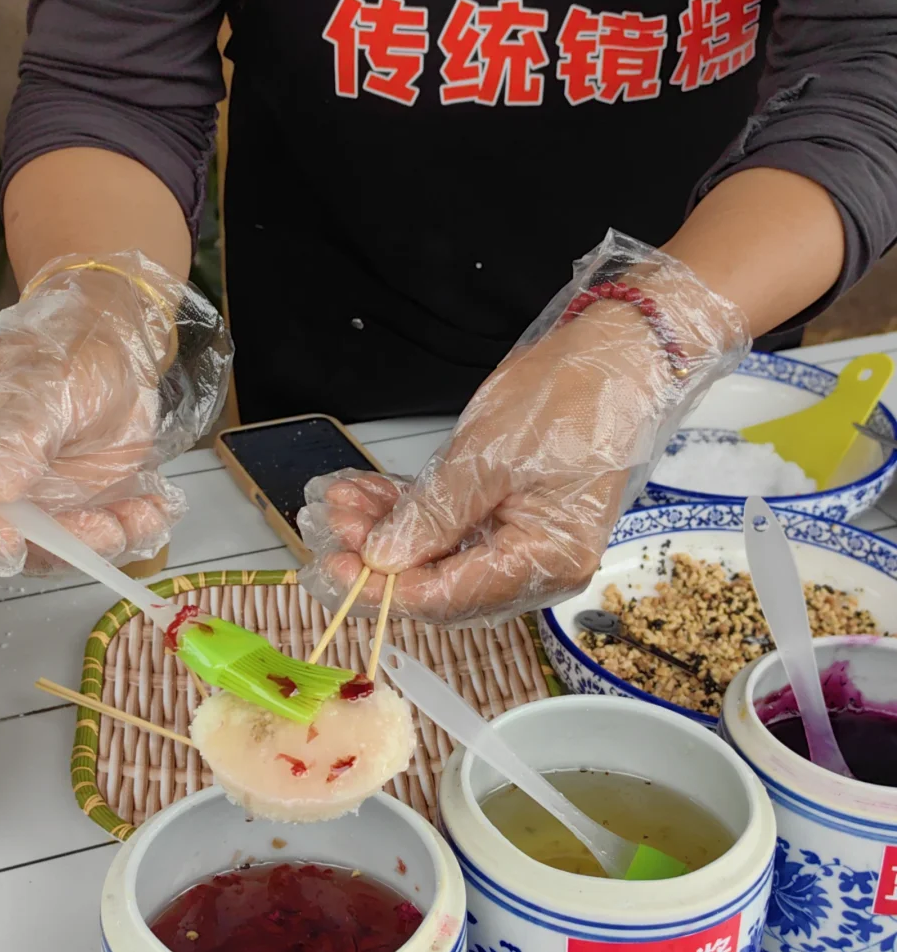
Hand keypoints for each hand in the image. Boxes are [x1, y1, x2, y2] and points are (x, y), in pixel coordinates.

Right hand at [0, 253, 231, 575]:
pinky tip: (154, 509)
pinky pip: (97, 539)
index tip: (8, 547)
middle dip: (54, 547)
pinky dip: (130, 532)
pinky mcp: (70, 514)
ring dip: (98, 543)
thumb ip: (15, 432)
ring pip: (52, 550)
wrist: (112, 346)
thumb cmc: (61, 350)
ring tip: (136, 516)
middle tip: (101, 532)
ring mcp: (25, 505)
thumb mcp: (41, 381)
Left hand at [299, 231, 748, 625]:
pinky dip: (416, 516)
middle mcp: (539, 568)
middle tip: (330, 521)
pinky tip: (373, 494)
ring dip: (391, 533)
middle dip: (380, 556)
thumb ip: (432, 516)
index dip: (382, 586)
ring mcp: (530, 545)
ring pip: (442, 558)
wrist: (621, 354)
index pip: (446, 598)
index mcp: (543, 562)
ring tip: (344, 498)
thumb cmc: (567, 398)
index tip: (332, 561)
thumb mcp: (486, 456)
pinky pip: (456, 533)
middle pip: (440, 585)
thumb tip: (383, 562)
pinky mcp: (518, 519)